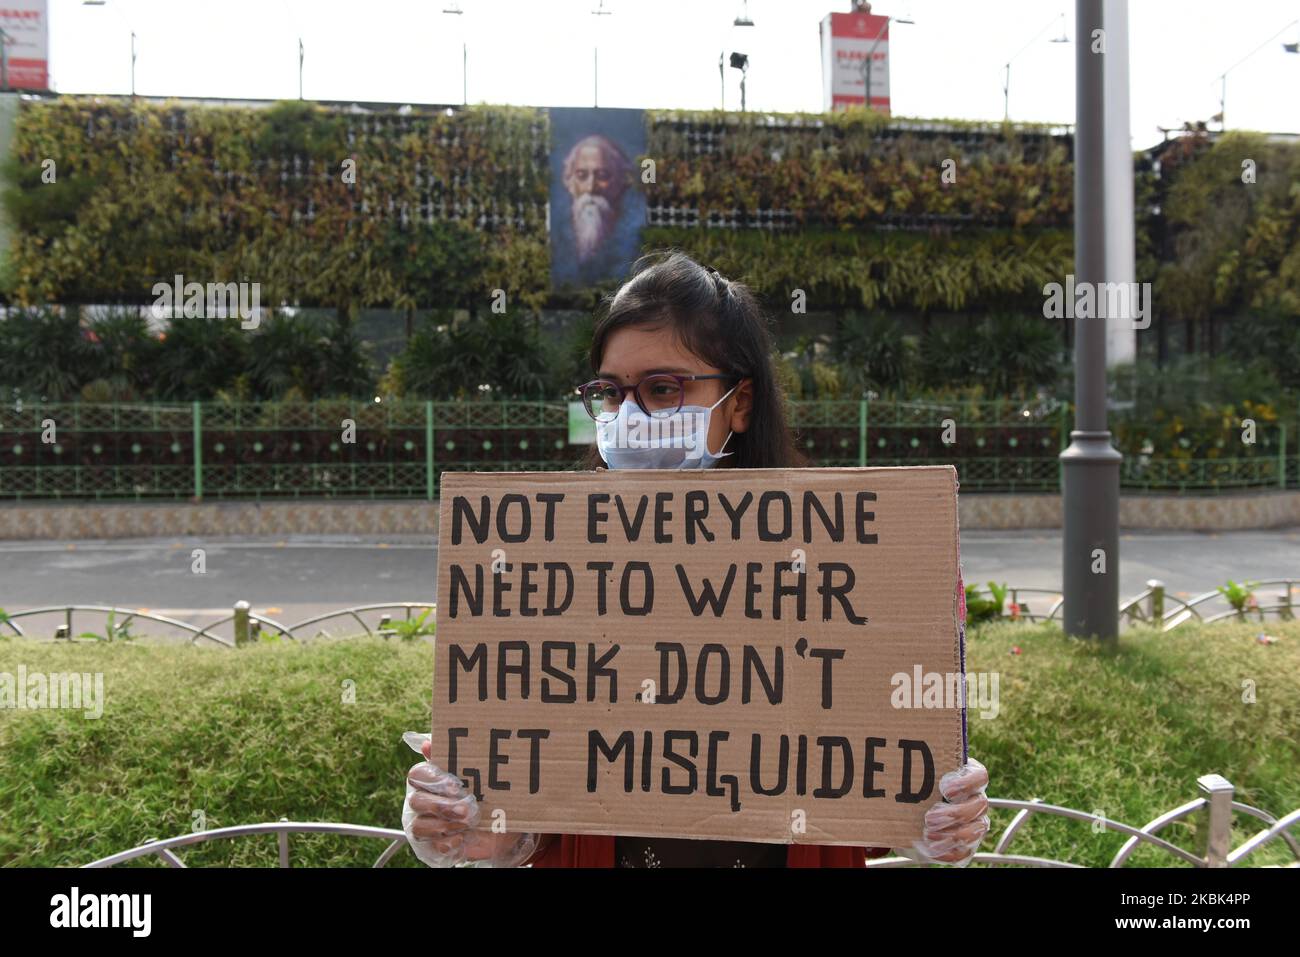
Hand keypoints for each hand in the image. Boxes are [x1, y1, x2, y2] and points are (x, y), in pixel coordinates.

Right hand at [401, 731, 539, 867]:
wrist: (502, 828)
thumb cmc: (487, 796)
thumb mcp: (478, 776)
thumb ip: (454, 760)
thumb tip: (427, 744)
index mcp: (431, 781)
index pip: (416, 775)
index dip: (432, 780)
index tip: (455, 786)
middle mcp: (424, 802)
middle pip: (416, 801)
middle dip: (441, 806)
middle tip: (465, 809)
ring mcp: (426, 824)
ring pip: (418, 826)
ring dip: (444, 825)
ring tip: (467, 824)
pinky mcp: (433, 845)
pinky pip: (430, 845)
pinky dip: (447, 842)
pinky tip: (462, 838)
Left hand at [896, 758, 988, 866]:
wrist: (907, 820)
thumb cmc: (913, 791)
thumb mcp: (911, 780)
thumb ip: (908, 772)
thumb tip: (891, 758)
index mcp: (967, 778)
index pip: (980, 776)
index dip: (966, 783)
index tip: (944, 789)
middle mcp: (976, 800)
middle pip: (980, 804)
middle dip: (956, 812)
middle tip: (929, 817)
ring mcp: (975, 823)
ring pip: (977, 829)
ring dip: (953, 833)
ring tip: (927, 833)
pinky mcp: (967, 845)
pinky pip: (965, 851)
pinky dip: (948, 852)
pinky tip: (931, 848)